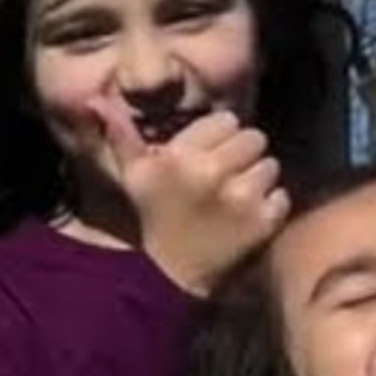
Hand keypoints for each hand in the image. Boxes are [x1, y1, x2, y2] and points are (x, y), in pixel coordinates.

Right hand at [88, 96, 288, 295]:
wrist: (172, 277)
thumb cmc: (154, 217)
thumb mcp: (133, 176)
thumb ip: (120, 134)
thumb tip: (94, 99)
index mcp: (181, 156)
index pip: (227, 121)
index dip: (219, 138)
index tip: (205, 158)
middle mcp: (212, 172)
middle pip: (254, 138)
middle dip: (242, 155)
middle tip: (225, 177)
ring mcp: (241, 198)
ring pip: (270, 165)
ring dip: (257, 180)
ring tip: (236, 197)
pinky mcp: (263, 223)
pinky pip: (282, 196)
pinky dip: (270, 206)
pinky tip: (248, 217)